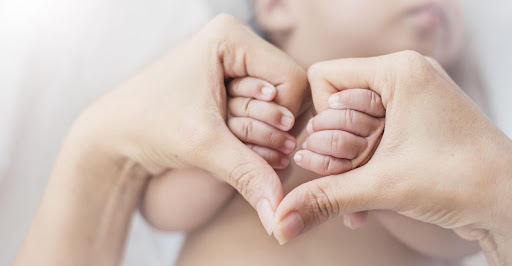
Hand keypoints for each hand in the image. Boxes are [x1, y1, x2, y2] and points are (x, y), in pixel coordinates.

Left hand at [15, 14, 308, 265]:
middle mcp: (237, 46)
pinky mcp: (230, 88)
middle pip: (289, 93)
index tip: (265, 145)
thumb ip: (249, 175)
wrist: (114, 135)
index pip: (292, 78)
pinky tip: (236, 147)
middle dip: (273, 130)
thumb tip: (280, 214)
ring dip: (264, 136)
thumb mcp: (203, 147)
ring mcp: (234, 67)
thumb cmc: (148, 125)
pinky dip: (256, 137)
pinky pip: (264, 114)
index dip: (286, 119)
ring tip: (236, 148)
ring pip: (280, 106)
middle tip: (245, 148)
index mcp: (231, 37)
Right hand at [272, 51, 511, 264]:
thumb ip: (323, 199)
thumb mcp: (381, 186)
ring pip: (351, 129)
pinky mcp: (416, 126)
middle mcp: (404, 78)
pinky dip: (364, 173)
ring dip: (349, 168)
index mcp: (398, 70)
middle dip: (338, 151)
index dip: (325, 119)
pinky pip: (371, 142)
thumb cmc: (462, 180)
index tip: (346, 148)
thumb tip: (280, 221)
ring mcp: (411, 103)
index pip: (323, 77)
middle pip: (336, 108)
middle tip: (355, 173)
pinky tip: (365, 208)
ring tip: (362, 194)